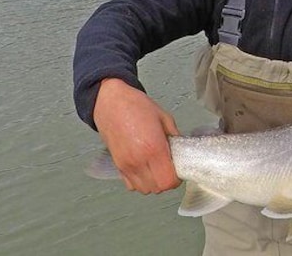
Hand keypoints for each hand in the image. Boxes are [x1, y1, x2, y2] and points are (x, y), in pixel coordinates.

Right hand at [93, 78, 181, 193]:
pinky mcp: (118, 166)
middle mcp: (139, 161)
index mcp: (154, 148)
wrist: (111, 103)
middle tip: (169, 167)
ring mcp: (126, 165)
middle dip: (166, 181)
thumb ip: (175, 137)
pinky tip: (144, 168)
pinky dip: (140, 182)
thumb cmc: (136, 107)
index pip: (168, 181)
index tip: (178, 168)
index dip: (177, 178)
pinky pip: (131, 185)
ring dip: (153, 183)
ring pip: (144, 189)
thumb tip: (180, 150)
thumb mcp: (164, 118)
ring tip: (157, 167)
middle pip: (158, 188)